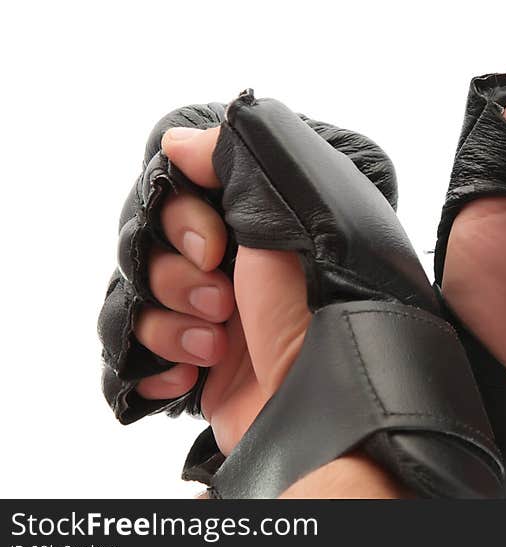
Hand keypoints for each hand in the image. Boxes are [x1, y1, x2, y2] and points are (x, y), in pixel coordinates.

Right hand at [131, 126, 310, 454]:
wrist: (331, 404)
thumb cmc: (322, 304)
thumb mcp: (295, 211)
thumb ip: (240, 160)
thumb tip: (177, 141)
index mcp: (254, 227)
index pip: (176, 199)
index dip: (180, 220)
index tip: (214, 244)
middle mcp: (231, 269)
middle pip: (148, 252)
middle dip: (175, 279)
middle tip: (223, 302)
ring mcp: (210, 320)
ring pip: (135, 304)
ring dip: (168, 324)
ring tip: (215, 346)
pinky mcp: (196, 369)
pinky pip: (133, 358)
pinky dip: (153, 365)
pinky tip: (190, 373)